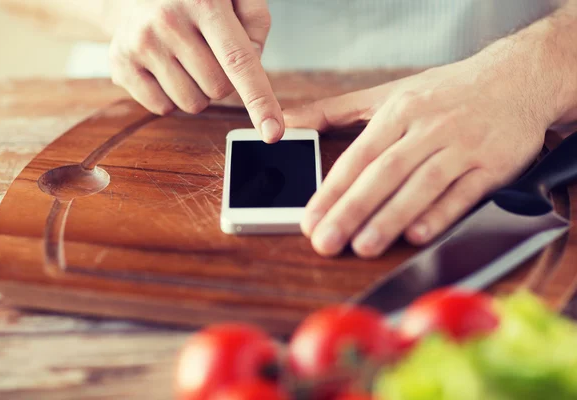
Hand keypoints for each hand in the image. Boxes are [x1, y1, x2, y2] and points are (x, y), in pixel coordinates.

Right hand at [106, 0, 282, 142]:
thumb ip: (255, 22)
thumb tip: (252, 61)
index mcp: (204, 1)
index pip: (239, 61)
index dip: (260, 101)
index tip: (273, 133)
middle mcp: (169, 21)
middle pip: (219, 90)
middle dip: (222, 79)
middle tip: (206, 51)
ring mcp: (142, 44)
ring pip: (193, 104)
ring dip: (197, 90)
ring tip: (183, 58)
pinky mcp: (121, 65)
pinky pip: (164, 108)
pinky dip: (171, 96)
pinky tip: (163, 67)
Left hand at [284, 61, 554, 257]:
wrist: (516, 79)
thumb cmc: (443, 92)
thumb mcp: (386, 94)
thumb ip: (333, 110)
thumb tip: (289, 121)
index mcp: (399, 112)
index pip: (358, 157)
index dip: (331, 190)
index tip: (310, 220)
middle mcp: (428, 129)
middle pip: (384, 173)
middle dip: (352, 210)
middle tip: (326, 241)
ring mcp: (461, 147)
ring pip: (422, 185)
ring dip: (391, 217)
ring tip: (363, 245)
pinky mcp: (491, 165)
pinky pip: (464, 193)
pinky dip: (441, 214)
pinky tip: (417, 235)